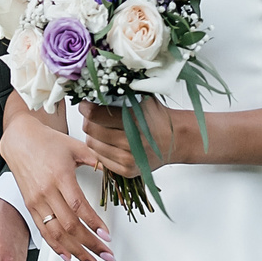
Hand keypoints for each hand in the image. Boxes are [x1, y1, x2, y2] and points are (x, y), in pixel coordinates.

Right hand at [1, 112, 113, 260]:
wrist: (19, 140)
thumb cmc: (48, 142)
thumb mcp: (76, 147)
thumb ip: (97, 161)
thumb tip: (117, 173)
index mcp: (59, 175)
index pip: (78, 206)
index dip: (93, 223)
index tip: (106, 236)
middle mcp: (46, 191)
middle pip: (69, 225)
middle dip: (90, 244)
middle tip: (107, 256)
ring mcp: (36, 201)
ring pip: (56, 233)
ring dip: (76, 252)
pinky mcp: (30, 207)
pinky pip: (43, 232)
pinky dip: (56, 247)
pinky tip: (69, 256)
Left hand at [78, 99, 192, 176]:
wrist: (175, 140)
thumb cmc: (158, 118)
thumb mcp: (141, 99)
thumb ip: (119, 94)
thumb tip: (94, 89)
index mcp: (133, 121)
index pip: (94, 115)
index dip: (86, 107)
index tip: (86, 103)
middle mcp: (130, 143)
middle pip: (90, 130)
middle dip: (88, 120)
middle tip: (93, 115)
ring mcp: (128, 159)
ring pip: (92, 145)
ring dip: (93, 135)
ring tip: (102, 128)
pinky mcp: (126, 171)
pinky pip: (100, 158)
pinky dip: (100, 148)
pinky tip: (109, 141)